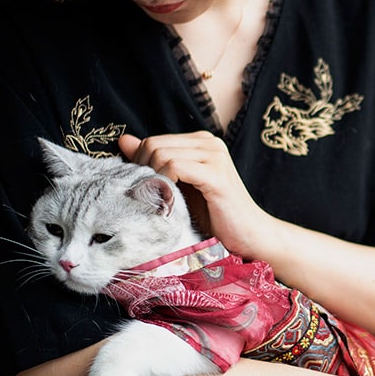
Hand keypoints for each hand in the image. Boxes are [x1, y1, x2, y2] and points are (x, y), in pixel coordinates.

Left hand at [119, 132, 278, 258]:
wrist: (249, 235)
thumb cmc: (215, 215)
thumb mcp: (180, 186)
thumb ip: (155, 161)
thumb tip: (125, 140)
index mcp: (201, 142)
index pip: (153, 141)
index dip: (140, 166)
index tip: (144, 190)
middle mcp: (210, 143)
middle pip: (154, 145)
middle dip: (144, 172)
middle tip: (150, 199)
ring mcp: (215, 156)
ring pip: (162, 154)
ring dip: (154, 181)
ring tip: (161, 203)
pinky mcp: (217, 175)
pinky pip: (175, 167)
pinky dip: (165, 184)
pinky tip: (171, 203)